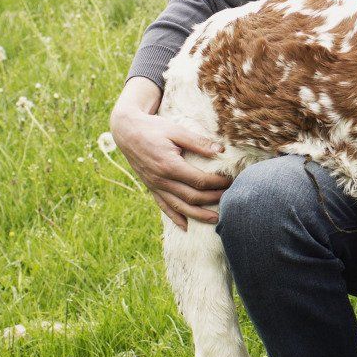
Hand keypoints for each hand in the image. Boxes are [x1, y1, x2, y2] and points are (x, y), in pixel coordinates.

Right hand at [112, 107, 230, 227]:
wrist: (126, 132)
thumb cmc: (153, 129)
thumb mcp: (176, 130)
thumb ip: (198, 142)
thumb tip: (220, 150)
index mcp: (170, 165)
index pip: (199, 180)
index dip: (217, 183)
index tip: (230, 181)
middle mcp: (162, 180)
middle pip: (192, 197)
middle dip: (212, 199)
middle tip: (229, 198)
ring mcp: (155, 186)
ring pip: (179, 206)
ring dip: (198, 215)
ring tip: (215, 220)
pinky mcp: (151, 188)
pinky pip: (164, 207)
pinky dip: (175, 218)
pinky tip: (186, 227)